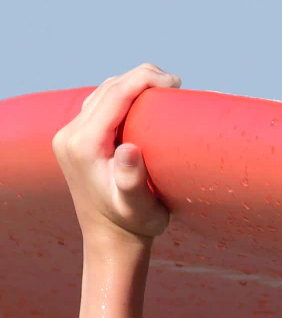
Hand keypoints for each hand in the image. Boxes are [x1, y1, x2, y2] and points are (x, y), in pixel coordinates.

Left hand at [52, 64, 180, 249]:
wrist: (111, 239)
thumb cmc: (134, 226)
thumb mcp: (138, 208)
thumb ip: (131, 180)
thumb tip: (128, 149)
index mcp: (83, 144)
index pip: (114, 97)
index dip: (144, 81)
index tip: (175, 82)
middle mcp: (70, 134)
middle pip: (107, 90)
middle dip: (141, 78)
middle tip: (175, 82)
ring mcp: (70, 135)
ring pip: (101, 94)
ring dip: (131, 85)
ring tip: (162, 88)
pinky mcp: (76, 139)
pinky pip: (99, 105)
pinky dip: (122, 97)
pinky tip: (141, 102)